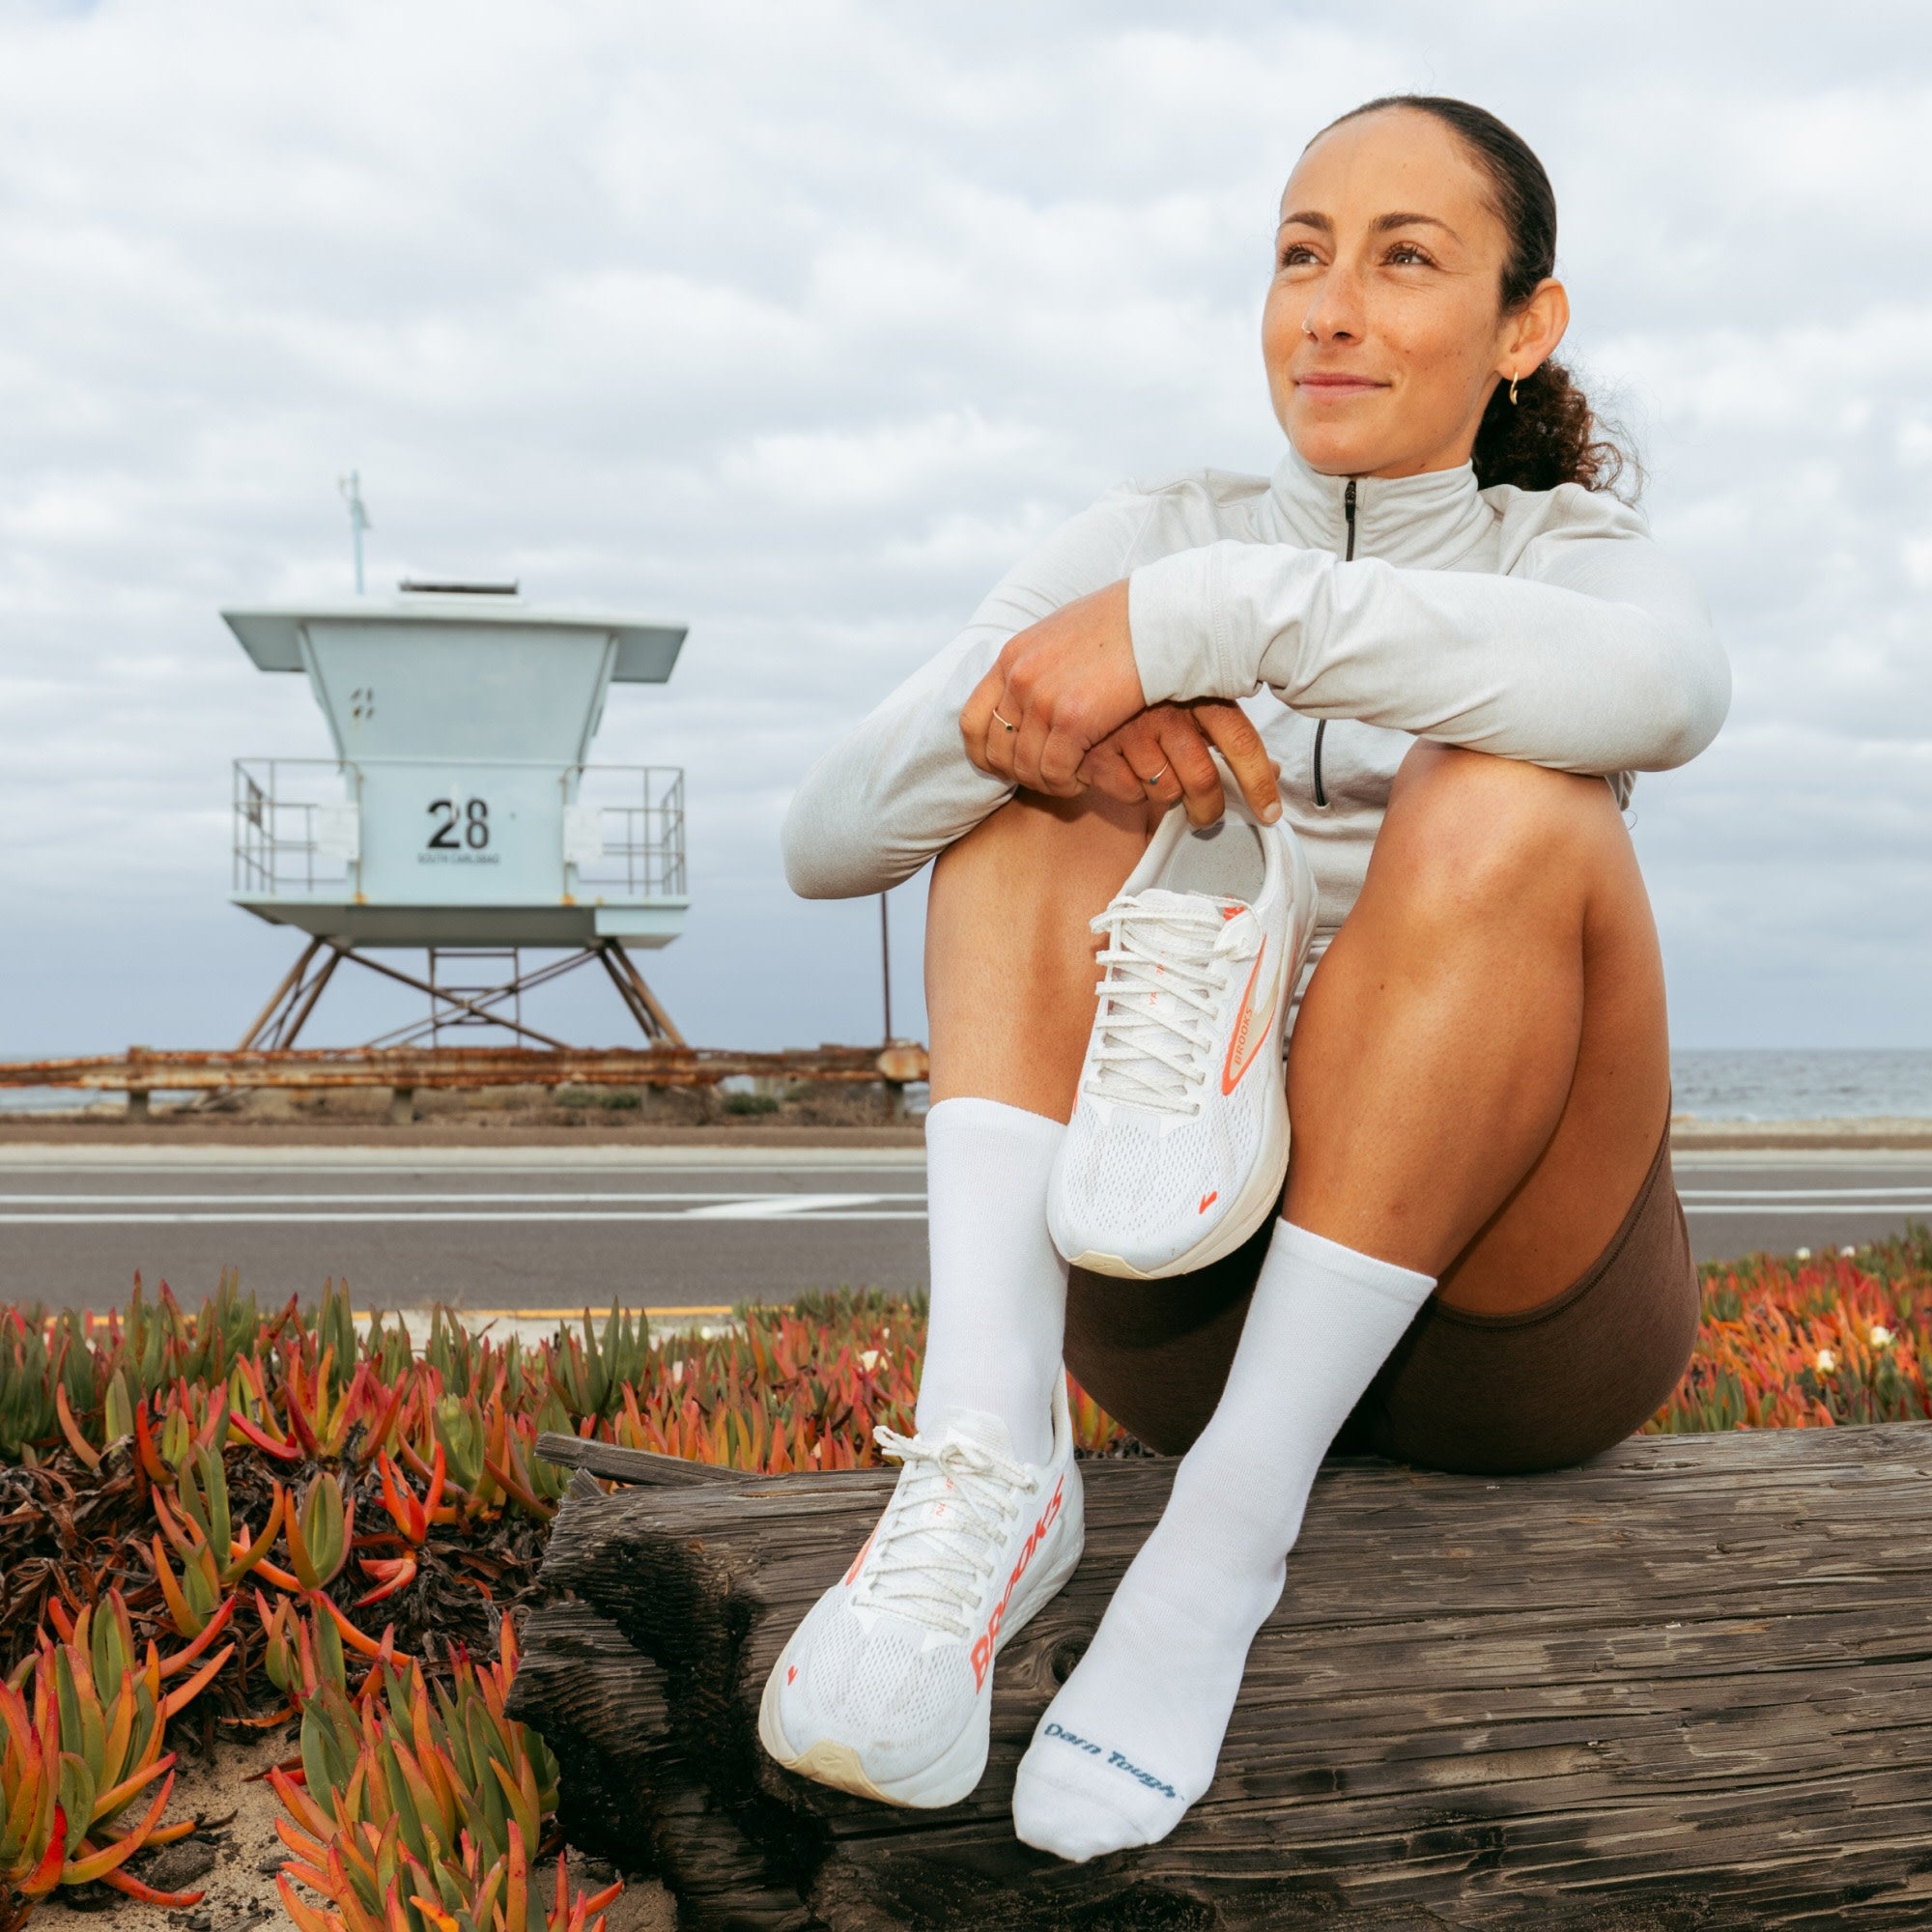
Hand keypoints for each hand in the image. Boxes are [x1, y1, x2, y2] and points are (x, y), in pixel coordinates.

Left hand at [960, 581, 1145, 794]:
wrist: (1160, 619)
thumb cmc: (1124, 625)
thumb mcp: (1063, 633)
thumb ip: (1039, 661)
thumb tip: (1028, 685)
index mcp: (1012, 656)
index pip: (971, 720)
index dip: (984, 752)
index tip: (1006, 765)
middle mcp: (1019, 678)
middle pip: (996, 750)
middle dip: (1017, 774)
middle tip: (1045, 777)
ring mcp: (1042, 699)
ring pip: (1025, 766)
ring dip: (1046, 782)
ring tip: (1069, 779)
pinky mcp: (1072, 719)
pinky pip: (1055, 771)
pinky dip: (1066, 783)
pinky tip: (1084, 778)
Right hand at [1080, 701, 1282, 827]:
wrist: (1076, 673)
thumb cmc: (1147, 694)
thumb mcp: (1192, 701)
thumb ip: (1227, 736)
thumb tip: (1277, 771)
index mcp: (1199, 693)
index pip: (1241, 741)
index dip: (1259, 784)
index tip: (1269, 815)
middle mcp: (1168, 709)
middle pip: (1203, 779)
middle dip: (1208, 810)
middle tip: (1205, 818)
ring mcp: (1132, 729)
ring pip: (1166, 791)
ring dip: (1163, 795)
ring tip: (1151, 774)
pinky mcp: (1100, 749)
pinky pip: (1129, 792)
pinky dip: (1130, 792)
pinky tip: (1122, 768)